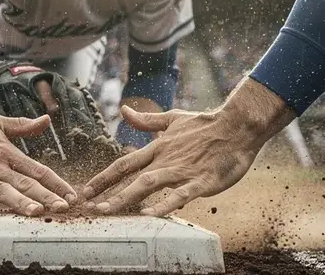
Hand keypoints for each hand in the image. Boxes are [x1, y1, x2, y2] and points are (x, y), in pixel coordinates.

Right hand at [0, 114, 76, 222]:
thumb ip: (23, 126)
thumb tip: (46, 120)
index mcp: (8, 154)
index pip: (38, 170)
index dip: (57, 183)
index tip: (73, 195)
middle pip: (25, 184)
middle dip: (46, 196)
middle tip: (64, 208)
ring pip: (3, 192)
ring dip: (19, 202)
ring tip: (36, 211)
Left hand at [82, 106, 260, 216]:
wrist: (238, 126)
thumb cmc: (206, 124)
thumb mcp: (172, 119)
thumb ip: (147, 120)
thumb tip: (123, 110)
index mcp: (158, 148)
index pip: (124, 164)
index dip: (104, 177)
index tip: (86, 190)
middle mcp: (165, 160)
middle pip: (131, 178)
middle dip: (109, 193)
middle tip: (90, 207)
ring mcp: (183, 171)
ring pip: (149, 185)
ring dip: (127, 198)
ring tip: (109, 211)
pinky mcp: (202, 181)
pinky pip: (181, 195)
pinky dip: (165, 204)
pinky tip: (151, 214)